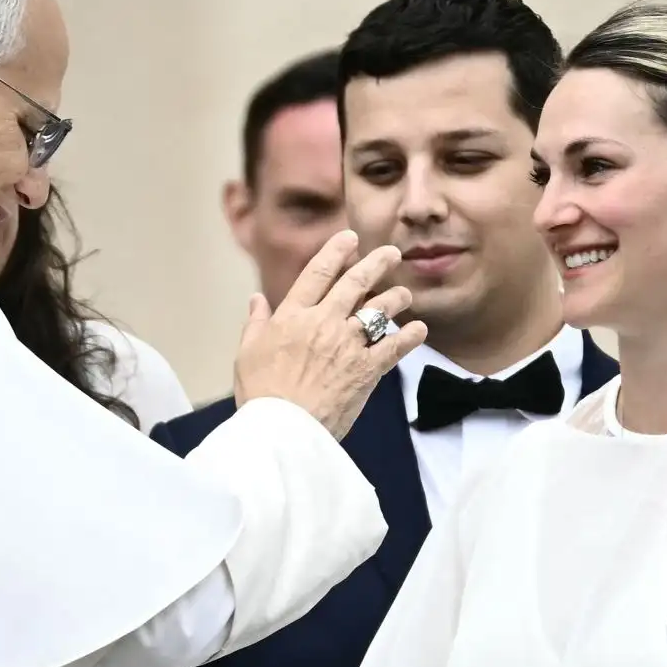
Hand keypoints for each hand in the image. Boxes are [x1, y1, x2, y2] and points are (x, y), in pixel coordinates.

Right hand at [233, 230, 427, 437]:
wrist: (283, 429)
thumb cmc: (260, 394)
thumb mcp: (247, 353)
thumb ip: (255, 322)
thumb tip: (256, 299)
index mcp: (293, 315)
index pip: (318, 273)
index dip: (337, 251)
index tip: (350, 238)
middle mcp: (323, 322)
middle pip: (356, 283)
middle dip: (377, 263)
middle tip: (392, 253)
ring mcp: (347, 345)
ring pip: (379, 310)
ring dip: (396, 298)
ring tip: (405, 293)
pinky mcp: (366, 370)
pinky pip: (394, 347)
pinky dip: (410, 336)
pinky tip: (420, 329)